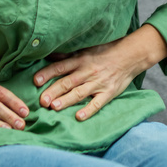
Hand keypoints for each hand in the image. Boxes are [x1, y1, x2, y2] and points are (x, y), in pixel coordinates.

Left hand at [33, 24, 166, 120]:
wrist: (130, 55)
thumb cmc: (105, 52)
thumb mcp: (86, 49)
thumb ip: (67, 55)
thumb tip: (48, 56)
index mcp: (81, 60)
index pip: (61, 67)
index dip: (47, 73)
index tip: (35, 81)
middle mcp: (88, 71)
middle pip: (68, 82)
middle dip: (54, 91)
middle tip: (42, 101)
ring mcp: (98, 83)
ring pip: (80, 93)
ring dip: (67, 100)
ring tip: (55, 107)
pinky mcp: (108, 93)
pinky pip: (97, 103)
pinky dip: (88, 110)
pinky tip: (79, 117)